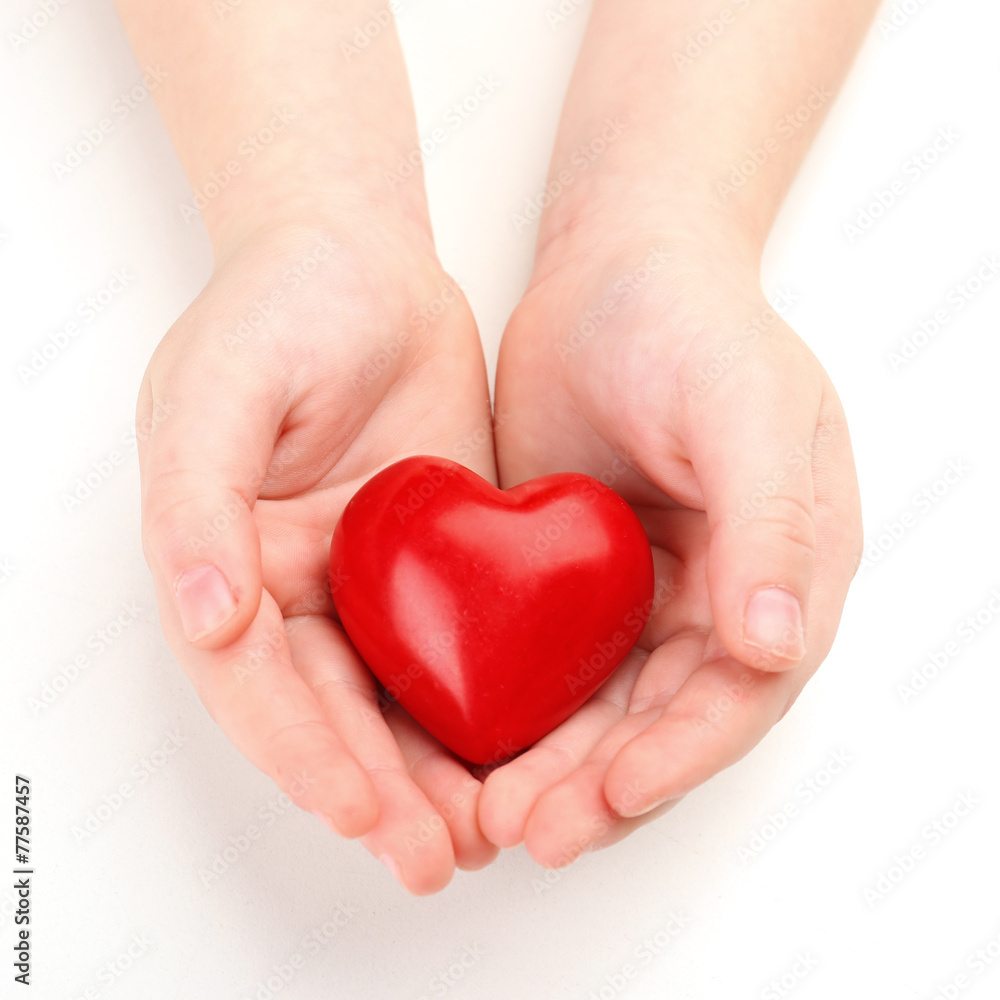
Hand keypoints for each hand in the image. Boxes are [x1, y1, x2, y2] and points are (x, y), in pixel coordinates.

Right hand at [137, 221, 498, 892]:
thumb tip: (206, 620)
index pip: (258, 684)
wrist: (362, 260)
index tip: (359, 811)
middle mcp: (293, 588)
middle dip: (377, 792)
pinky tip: (517, 752)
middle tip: (435, 856)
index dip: (302, 753)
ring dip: (432, 774)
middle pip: (331, 714)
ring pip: (396, 700)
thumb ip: (195, 504)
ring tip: (483, 836)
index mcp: (227, 562)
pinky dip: (479, 707)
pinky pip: (453, 648)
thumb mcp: (216, 388)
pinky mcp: (433, 562)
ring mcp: (366, 581)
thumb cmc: (278, 307)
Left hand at [479, 226, 861, 866]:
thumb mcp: (745, 405)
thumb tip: (776, 641)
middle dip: (601, 785)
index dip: (681, 754)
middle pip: (664, 721)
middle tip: (529, 831)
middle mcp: (718, 596)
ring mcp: (643, 592)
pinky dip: (516, 710)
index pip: (740, 692)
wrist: (612, 267)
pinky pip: (549, 663)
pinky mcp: (576, 579)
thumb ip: (772, 521)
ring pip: (602, 709)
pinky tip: (471, 743)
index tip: (612, 796)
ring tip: (491, 815)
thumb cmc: (692, 322)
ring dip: (554, 767)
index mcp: (782, 568)